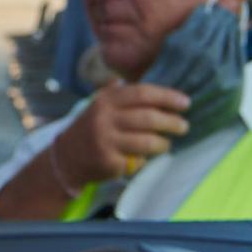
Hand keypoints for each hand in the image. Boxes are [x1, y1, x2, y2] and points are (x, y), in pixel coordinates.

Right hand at [58, 84, 193, 195]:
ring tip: (167, 144)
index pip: (142, 93)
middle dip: (171, 122)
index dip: (167, 97)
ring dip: (163, 143)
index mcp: (106, 100)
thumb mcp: (100, 105)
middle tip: (184, 126)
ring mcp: (106, 140)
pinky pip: (137, 160)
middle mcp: (105, 118)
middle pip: (148, 118)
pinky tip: (144, 158)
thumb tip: (156, 90)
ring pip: (147, 141)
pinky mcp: (108, 161)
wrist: (66, 157)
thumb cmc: (91, 129)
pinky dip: (145, 159)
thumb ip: (123, 95)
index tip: (185, 102)